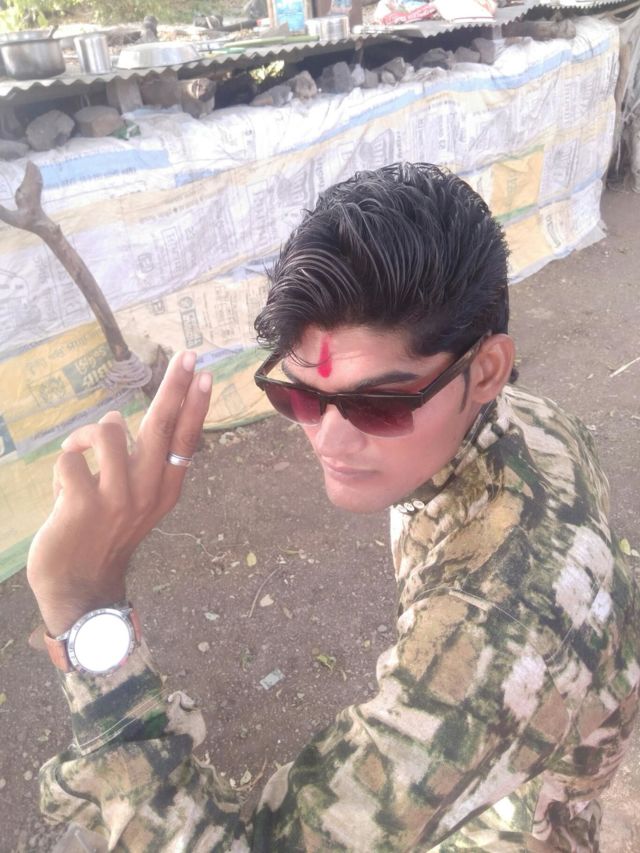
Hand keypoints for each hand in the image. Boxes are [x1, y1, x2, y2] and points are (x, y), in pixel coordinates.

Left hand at [27, 351, 211, 636]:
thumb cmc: (107, 536)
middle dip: (176, 386)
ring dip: (88, 438)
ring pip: (108, 431)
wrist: (81, 585)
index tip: (204, 374)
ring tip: (82, 462)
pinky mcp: (82, 504)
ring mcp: (116, 498)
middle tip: (187, 356)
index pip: (183, 440)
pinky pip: (70, 456)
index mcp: (163, 490)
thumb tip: (135, 420)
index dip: (194, 405)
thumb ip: (144, 468)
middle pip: (162, 425)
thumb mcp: (139, 505)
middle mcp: (146, 491)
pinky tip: (64, 489)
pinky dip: (63, 465)